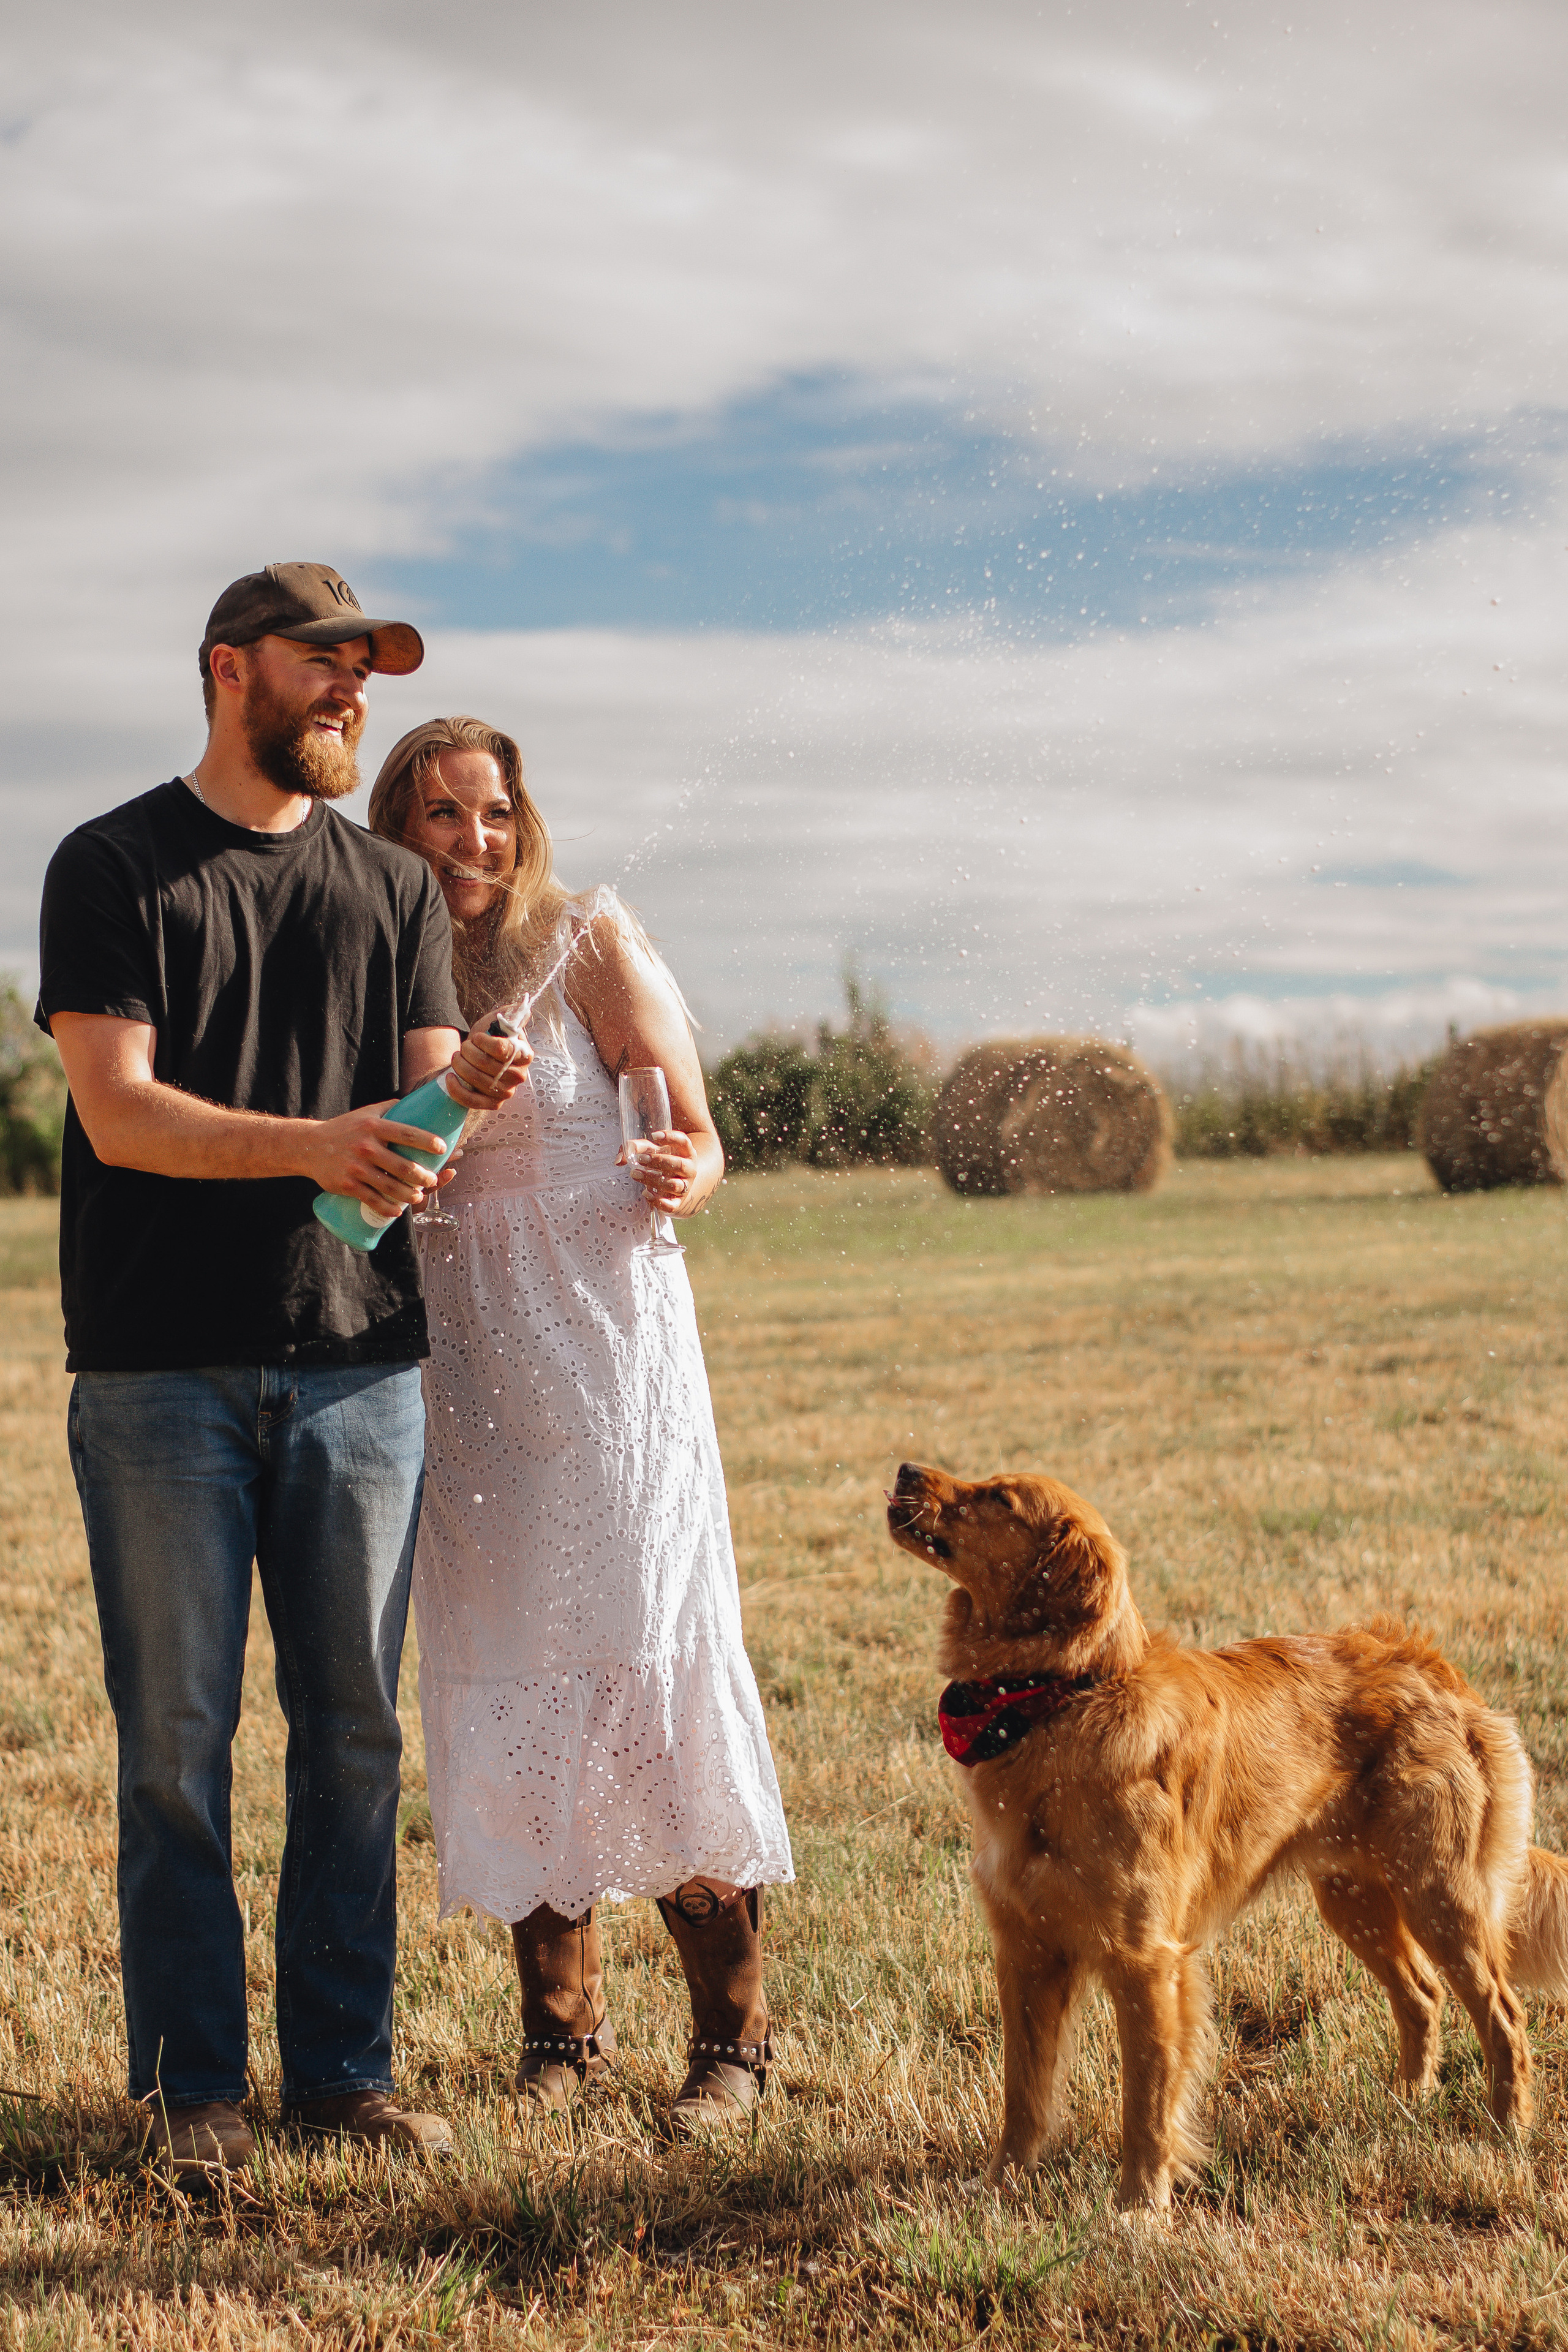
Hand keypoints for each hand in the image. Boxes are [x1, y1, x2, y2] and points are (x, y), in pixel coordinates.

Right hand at [301, 1102, 449, 1217]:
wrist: (309, 1146)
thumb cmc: (345, 1128)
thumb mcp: (366, 1113)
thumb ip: (391, 1109)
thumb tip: (419, 1104)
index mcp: (374, 1127)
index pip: (407, 1134)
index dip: (428, 1142)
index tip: (443, 1149)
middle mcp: (366, 1146)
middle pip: (403, 1166)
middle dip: (424, 1177)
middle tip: (431, 1180)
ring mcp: (356, 1167)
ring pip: (390, 1187)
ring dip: (409, 1195)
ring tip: (418, 1196)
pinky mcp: (347, 1184)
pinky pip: (371, 1200)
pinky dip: (387, 1208)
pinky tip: (397, 1211)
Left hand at [446, 1016, 533, 1111]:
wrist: (477, 1059)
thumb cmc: (488, 1041)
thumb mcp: (496, 1023)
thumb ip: (508, 1015)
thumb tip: (523, 1007)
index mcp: (524, 1055)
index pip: (503, 1050)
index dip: (484, 1042)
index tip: (476, 1037)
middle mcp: (519, 1075)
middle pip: (487, 1064)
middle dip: (468, 1052)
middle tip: (464, 1047)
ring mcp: (507, 1092)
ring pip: (477, 1080)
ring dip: (460, 1065)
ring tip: (457, 1058)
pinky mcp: (494, 1104)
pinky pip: (473, 1100)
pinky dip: (457, 1089)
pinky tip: (450, 1077)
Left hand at [620, 1128, 698, 1214]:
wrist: (676, 1184)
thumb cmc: (661, 1162)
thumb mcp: (651, 1151)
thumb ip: (635, 1149)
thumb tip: (619, 1160)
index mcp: (685, 1152)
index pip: (683, 1141)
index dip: (671, 1137)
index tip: (654, 1136)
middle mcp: (689, 1169)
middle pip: (679, 1164)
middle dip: (658, 1161)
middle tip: (640, 1159)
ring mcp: (685, 1186)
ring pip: (675, 1185)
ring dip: (654, 1180)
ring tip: (635, 1174)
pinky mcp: (678, 1202)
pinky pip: (672, 1205)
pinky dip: (659, 1201)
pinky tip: (646, 1193)